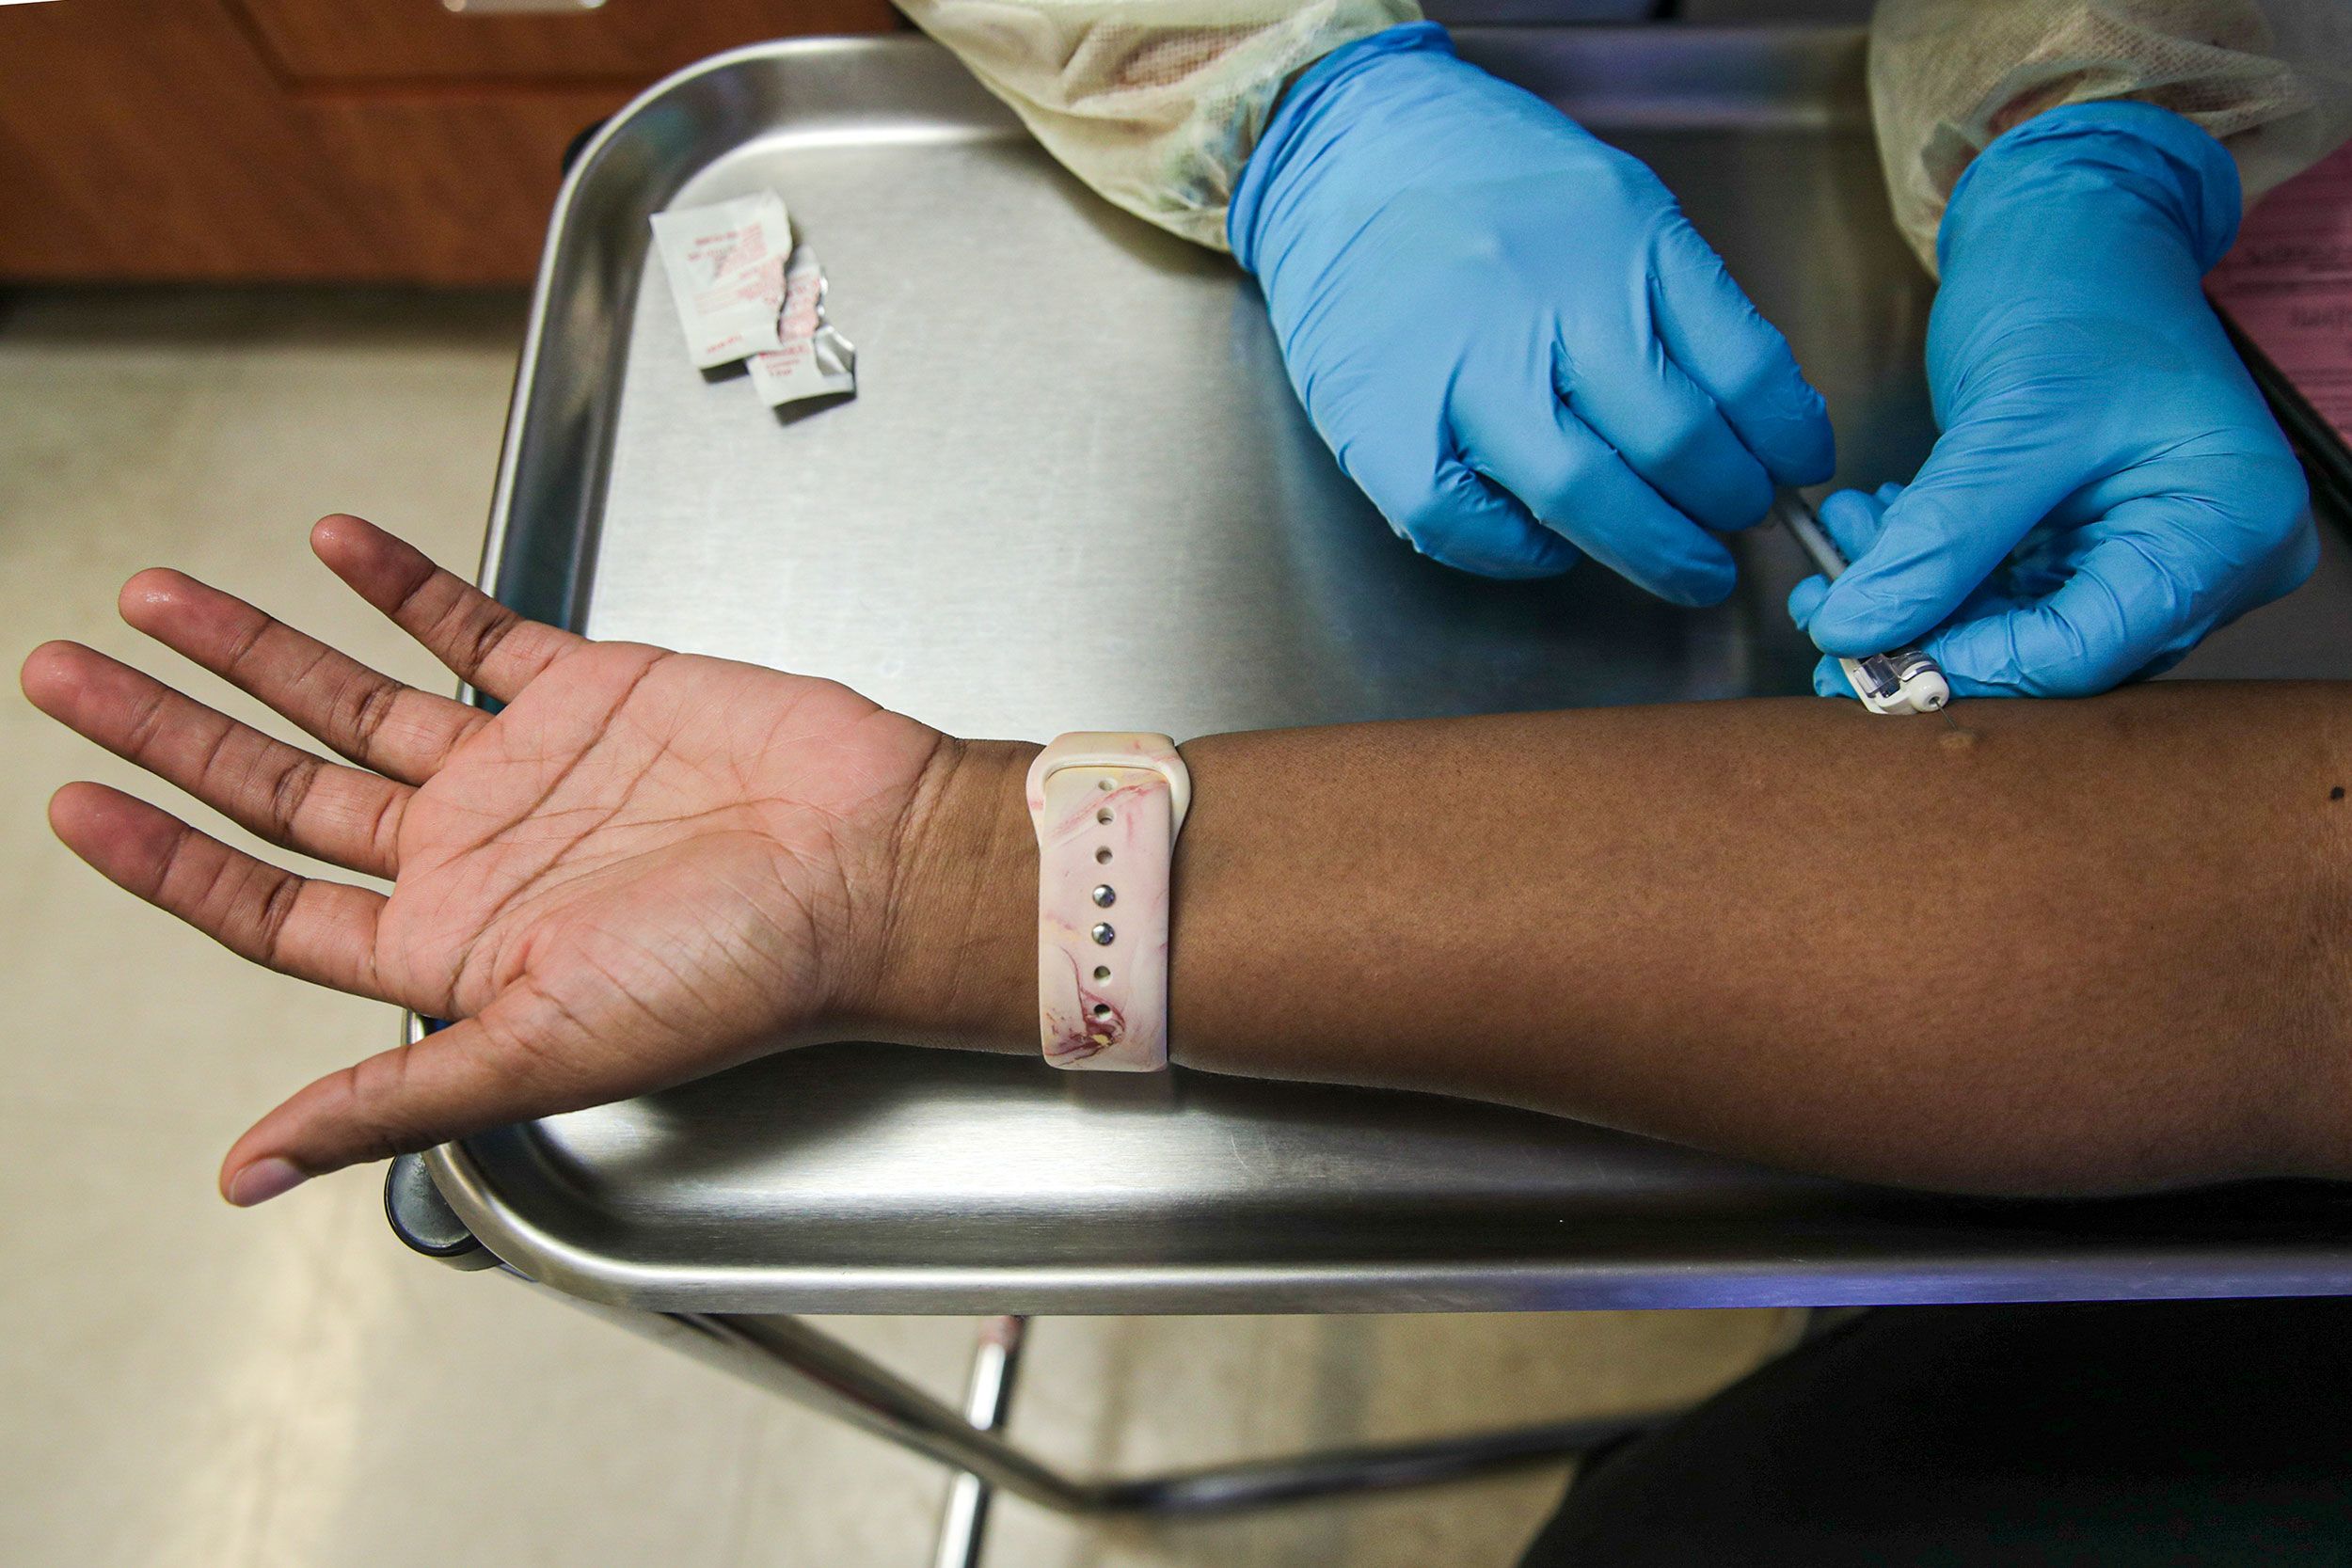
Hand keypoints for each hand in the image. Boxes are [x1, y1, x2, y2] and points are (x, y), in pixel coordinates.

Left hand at [21, 517, 957, 1203]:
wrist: (871, 866)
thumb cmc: (741, 975)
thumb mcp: (545, 1048)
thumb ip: (389, 1099)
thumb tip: (246, 1175)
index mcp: (450, 948)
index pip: (267, 906)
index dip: (166, 859)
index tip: (76, 803)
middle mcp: (472, 856)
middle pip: (283, 790)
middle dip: (171, 731)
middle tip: (66, 675)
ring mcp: (524, 767)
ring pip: (354, 699)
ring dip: (257, 648)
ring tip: (159, 599)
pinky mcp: (587, 690)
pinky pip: (471, 629)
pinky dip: (402, 585)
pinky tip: (335, 548)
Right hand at [1227, 22, 1833, 595]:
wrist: (1343, 154)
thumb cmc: (1489, 186)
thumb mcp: (1616, 203)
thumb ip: (1683, 303)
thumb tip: (1759, 429)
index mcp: (1623, 236)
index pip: (1744, 368)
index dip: (1786, 442)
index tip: (1793, 471)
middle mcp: (1545, 300)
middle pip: (1675, 443)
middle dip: (1729, 507)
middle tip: (1739, 527)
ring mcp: (1458, 366)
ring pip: (1579, 494)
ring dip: (1653, 550)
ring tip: (1684, 564)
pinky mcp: (1381, 425)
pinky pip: (1465, 526)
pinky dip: (1520, 555)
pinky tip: (1547, 541)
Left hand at [1796, 103, 2316, 698]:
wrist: (2077, 226)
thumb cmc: (2079, 289)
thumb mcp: (2011, 414)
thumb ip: (1939, 534)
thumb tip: (1855, 629)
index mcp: (2228, 526)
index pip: (2086, 648)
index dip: (1969, 662)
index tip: (1865, 652)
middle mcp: (2208, 557)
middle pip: (2052, 650)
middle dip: (1930, 629)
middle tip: (1829, 611)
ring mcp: (2151, 552)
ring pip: (2014, 626)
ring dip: (1916, 597)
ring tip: (1840, 545)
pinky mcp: (2095, 542)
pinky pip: (2004, 590)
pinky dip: (1932, 569)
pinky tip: (1872, 532)